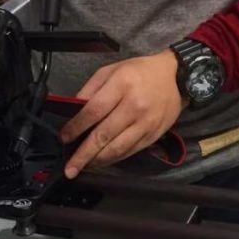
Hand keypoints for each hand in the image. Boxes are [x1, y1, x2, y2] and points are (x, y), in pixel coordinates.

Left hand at [59, 51, 185, 178]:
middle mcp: (134, 106)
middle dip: (83, 154)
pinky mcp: (153, 135)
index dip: (76, 128)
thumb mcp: (111, 70)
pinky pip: (129, 152)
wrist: (174, 77)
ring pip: (117, 149)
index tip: (64, 138)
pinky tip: (101, 161)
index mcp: (121, 85)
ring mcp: (145, 123)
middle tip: (69, 168)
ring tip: (83, 166)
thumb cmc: (139, 72)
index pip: (93, 111)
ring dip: (97, 161)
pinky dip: (113, 159)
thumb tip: (74, 113)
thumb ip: (90, 89)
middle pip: (103, 135)